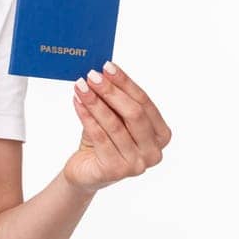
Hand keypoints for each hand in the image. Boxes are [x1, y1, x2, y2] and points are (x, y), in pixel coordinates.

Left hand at [61, 61, 171, 193]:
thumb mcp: (113, 119)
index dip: (126, 83)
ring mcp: (137, 164)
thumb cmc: (103, 142)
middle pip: (134, 113)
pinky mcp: (116, 170)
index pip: (145, 103)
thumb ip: (115, 101)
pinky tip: (77, 102)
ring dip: (95, 101)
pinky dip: (87, 116)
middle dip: (111, 91)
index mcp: (161, 135)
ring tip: (80, 86)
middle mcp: (154, 151)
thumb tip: (104, 71)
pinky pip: (99, 136)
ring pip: (114, 124)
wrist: (85, 171)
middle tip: (92, 75)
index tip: (108, 66)